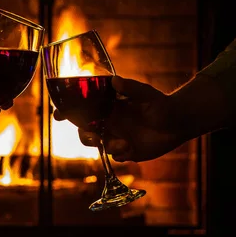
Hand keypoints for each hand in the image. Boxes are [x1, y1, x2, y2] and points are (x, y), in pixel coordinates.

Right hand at [54, 76, 190, 161]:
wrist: (177, 123)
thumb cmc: (161, 104)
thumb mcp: (146, 94)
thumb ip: (130, 88)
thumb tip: (115, 80)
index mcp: (107, 106)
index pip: (82, 108)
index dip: (66, 112)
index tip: (58, 114)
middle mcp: (108, 122)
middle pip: (84, 131)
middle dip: (84, 136)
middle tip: (94, 137)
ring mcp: (116, 137)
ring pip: (99, 145)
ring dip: (107, 146)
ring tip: (125, 145)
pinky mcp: (126, 151)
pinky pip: (114, 156)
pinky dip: (119, 154)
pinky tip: (131, 149)